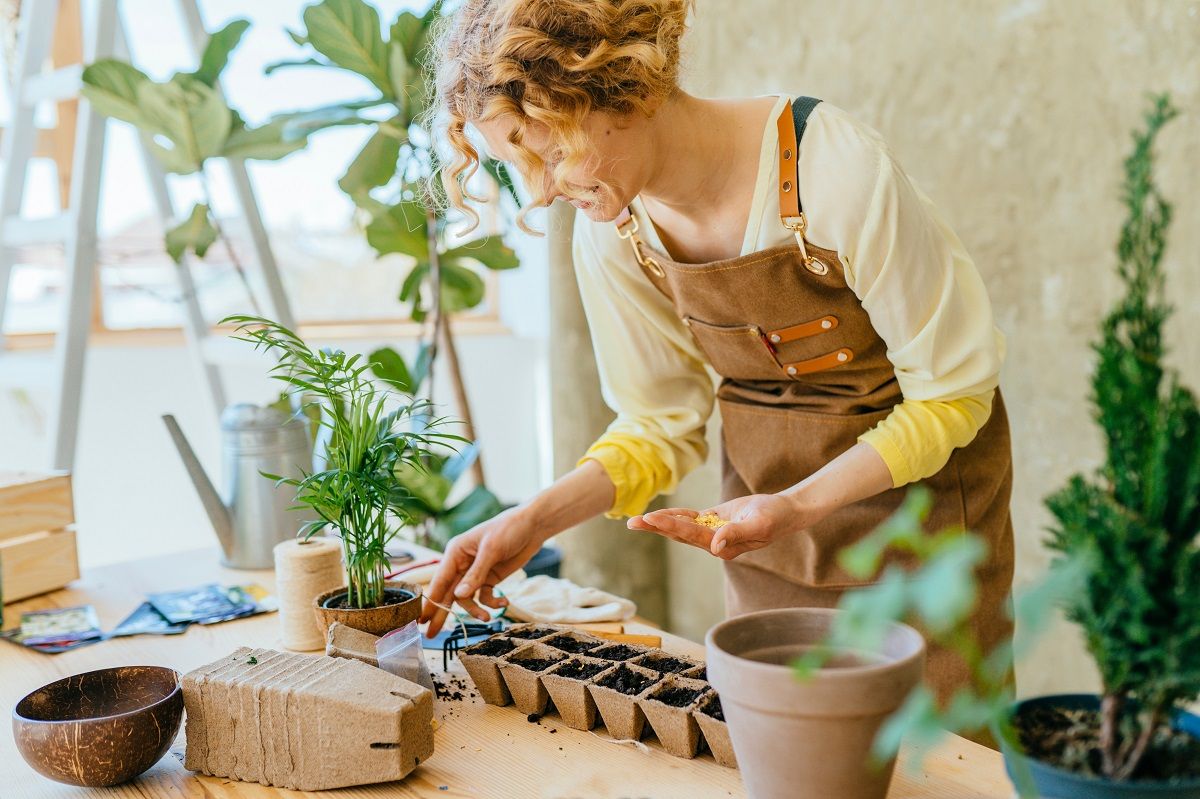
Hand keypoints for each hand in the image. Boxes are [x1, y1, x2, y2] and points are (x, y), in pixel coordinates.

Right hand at [419, 507, 542, 636]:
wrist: (533, 526)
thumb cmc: (508, 529)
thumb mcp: (491, 550)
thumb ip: (475, 575)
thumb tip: (459, 596)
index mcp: (455, 552)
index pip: (440, 580)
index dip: (430, 601)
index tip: (421, 620)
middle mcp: (462, 563)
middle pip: (449, 593)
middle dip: (442, 613)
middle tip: (431, 635)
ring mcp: (476, 572)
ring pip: (467, 598)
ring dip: (475, 610)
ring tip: (487, 617)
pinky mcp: (490, 578)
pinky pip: (485, 596)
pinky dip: (492, 603)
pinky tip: (504, 602)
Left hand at [630, 492, 829, 560]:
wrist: (786, 512)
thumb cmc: (775, 517)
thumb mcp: (759, 523)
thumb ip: (737, 533)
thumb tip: (715, 546)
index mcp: (723, 546)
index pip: (691, 535)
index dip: (671, 526)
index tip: (651, 518)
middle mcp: (715, 543)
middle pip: (679, 534)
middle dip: (655, 528)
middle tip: (631, 522)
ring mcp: (713, 533)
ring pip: (681, 527)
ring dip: (660, 524)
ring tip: (636, 521)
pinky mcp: (715, 522)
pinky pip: (690, 519)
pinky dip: (675, 516)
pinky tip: (658, 515)